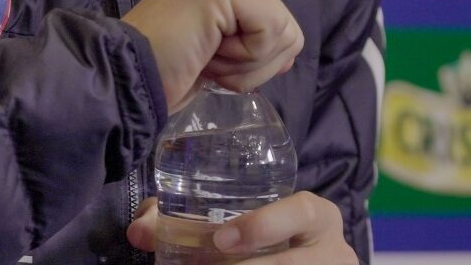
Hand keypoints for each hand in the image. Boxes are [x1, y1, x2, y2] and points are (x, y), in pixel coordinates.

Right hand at [121, 0, 302, 107]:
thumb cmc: (169, 66)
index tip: (208, 53)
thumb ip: (256, 37)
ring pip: (284, 36)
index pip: (283, 25)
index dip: (253, 59)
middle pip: (289, 32)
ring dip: (244, 66)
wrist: (126, 76)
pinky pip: (270, 34)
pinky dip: (242, 60)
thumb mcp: (224, 45)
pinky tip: (205, 51)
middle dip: (250, 64)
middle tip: (204, 55)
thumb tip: (290, 48)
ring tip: (203, 53)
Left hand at [125, 192, 354, 262]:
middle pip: (294, 263)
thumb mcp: (241, 225)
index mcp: (317, 217)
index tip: (221, 240)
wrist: (290, 257)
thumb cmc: (262, 239)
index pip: (303, 210)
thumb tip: (137, 230)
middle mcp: (333, 251)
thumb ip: (185, 222)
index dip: (264, 224)